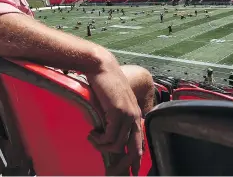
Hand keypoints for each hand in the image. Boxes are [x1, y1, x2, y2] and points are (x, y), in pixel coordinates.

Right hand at [86, 56, 142, 175]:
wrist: (101, 66)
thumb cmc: (103, 84)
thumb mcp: (110, 105)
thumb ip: (112, 120)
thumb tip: (105, 136)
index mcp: (135, 115)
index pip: (140, 143)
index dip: (136, 160)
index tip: (132, 172)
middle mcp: (135, 116)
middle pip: (134, 151)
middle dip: (123, 166)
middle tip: (111, 173)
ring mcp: (128, 114)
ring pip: (118, 145)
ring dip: (101, 147)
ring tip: (92, 138)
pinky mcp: (118, 112)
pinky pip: (110, 137)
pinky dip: (99, 140)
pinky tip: (92, 133)